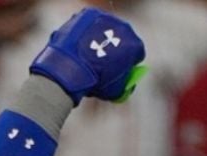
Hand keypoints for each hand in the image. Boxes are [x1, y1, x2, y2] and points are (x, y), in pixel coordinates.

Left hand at [29, 7, 145, 104]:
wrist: (68, 67)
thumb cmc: (93, 81)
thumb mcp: (114, 91)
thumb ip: (125, 85)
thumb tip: (127, 84)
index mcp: (134, 46)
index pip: (137, 54)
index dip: (128, 63)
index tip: (120, 69)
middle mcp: (124, 29)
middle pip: (123, 38)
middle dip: (116, 48)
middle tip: (104, 61)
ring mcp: (107, 19)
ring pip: (107, 29)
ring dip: (101, 38)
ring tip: (89, 53)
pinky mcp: (90, 14)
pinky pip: (91, 23)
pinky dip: (87, 32)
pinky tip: (80, 44)